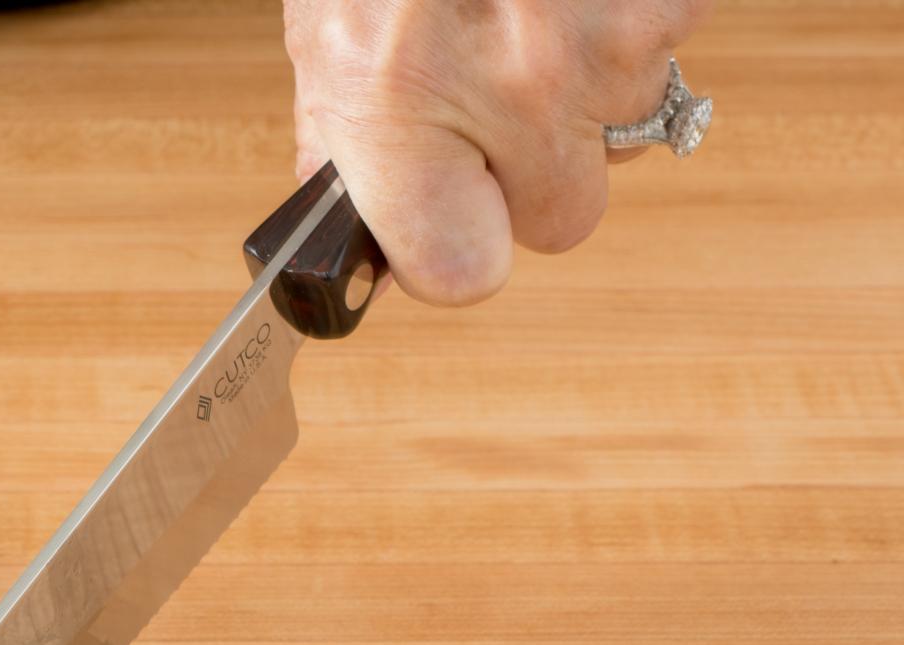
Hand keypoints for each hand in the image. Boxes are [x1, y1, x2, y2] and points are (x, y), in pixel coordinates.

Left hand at [282, 0, 711, 304]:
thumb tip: (367, 239)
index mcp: (402, 109)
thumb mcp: (326, 39)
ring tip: (520, 5)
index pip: (464, 273)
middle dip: (533, 168)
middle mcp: (515, 84)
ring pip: (623, 124)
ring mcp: (606, 36)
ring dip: (582, 80)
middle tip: (490, 90)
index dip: (459, 253)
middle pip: (565, 215)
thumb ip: (347, 148)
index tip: (451, 224)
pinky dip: (623, 15)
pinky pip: (664, 44)